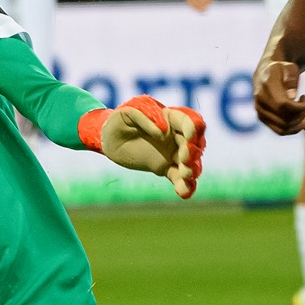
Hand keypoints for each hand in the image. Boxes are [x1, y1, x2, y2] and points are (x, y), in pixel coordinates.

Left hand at [79, 95, 205, 198]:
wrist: (108, 140)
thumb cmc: (119, 121)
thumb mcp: (128, 112)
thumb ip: (146, 116)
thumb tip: (164, 132)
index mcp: (170, 118)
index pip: (189, 121)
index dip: (193, 128)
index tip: (188, 138)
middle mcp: (176, 136)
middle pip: (195, 143)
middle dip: (193, 151)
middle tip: (183, 159)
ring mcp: (173, 153)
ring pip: (191, 162)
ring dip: (193, 169)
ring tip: (185, 175)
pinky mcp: (166, 168)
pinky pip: (179, 178)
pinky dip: (185, 186)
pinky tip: (183, 192)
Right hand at [254, 59, 304, 134]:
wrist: (267, 72)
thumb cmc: (282, 69)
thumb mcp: (289, 68)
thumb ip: (291, 78)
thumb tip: (292, 96)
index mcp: (267, 87)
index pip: (284, 105)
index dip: (300, 107)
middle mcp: (260, 100)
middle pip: (284, 118)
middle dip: (301, 115)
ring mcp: (260, 111)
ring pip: (283, 128)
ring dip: (298, 124)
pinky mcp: (262, 118)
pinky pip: (279, 131)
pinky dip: (292, 129)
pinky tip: (300, 120)